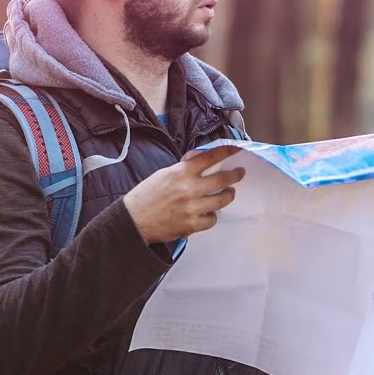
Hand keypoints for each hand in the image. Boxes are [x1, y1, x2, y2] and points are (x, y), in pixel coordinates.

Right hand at [123, 146, 245, 244]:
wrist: (134, 219)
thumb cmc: (146, 195)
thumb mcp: (164, 174)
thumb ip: (184, 167)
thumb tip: (199, 159)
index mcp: (181, 172)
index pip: (209, 158)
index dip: (226, 151)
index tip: (237, 149)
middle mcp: (190, 189)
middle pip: (222, 179)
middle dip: (235, 175)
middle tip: (239, 173)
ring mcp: (193, 208)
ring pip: (222, 200)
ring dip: (228, 195)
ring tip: (228, 193)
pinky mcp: (192, 225)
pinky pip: (212, 219)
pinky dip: (212, 215)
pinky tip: (208, 212)